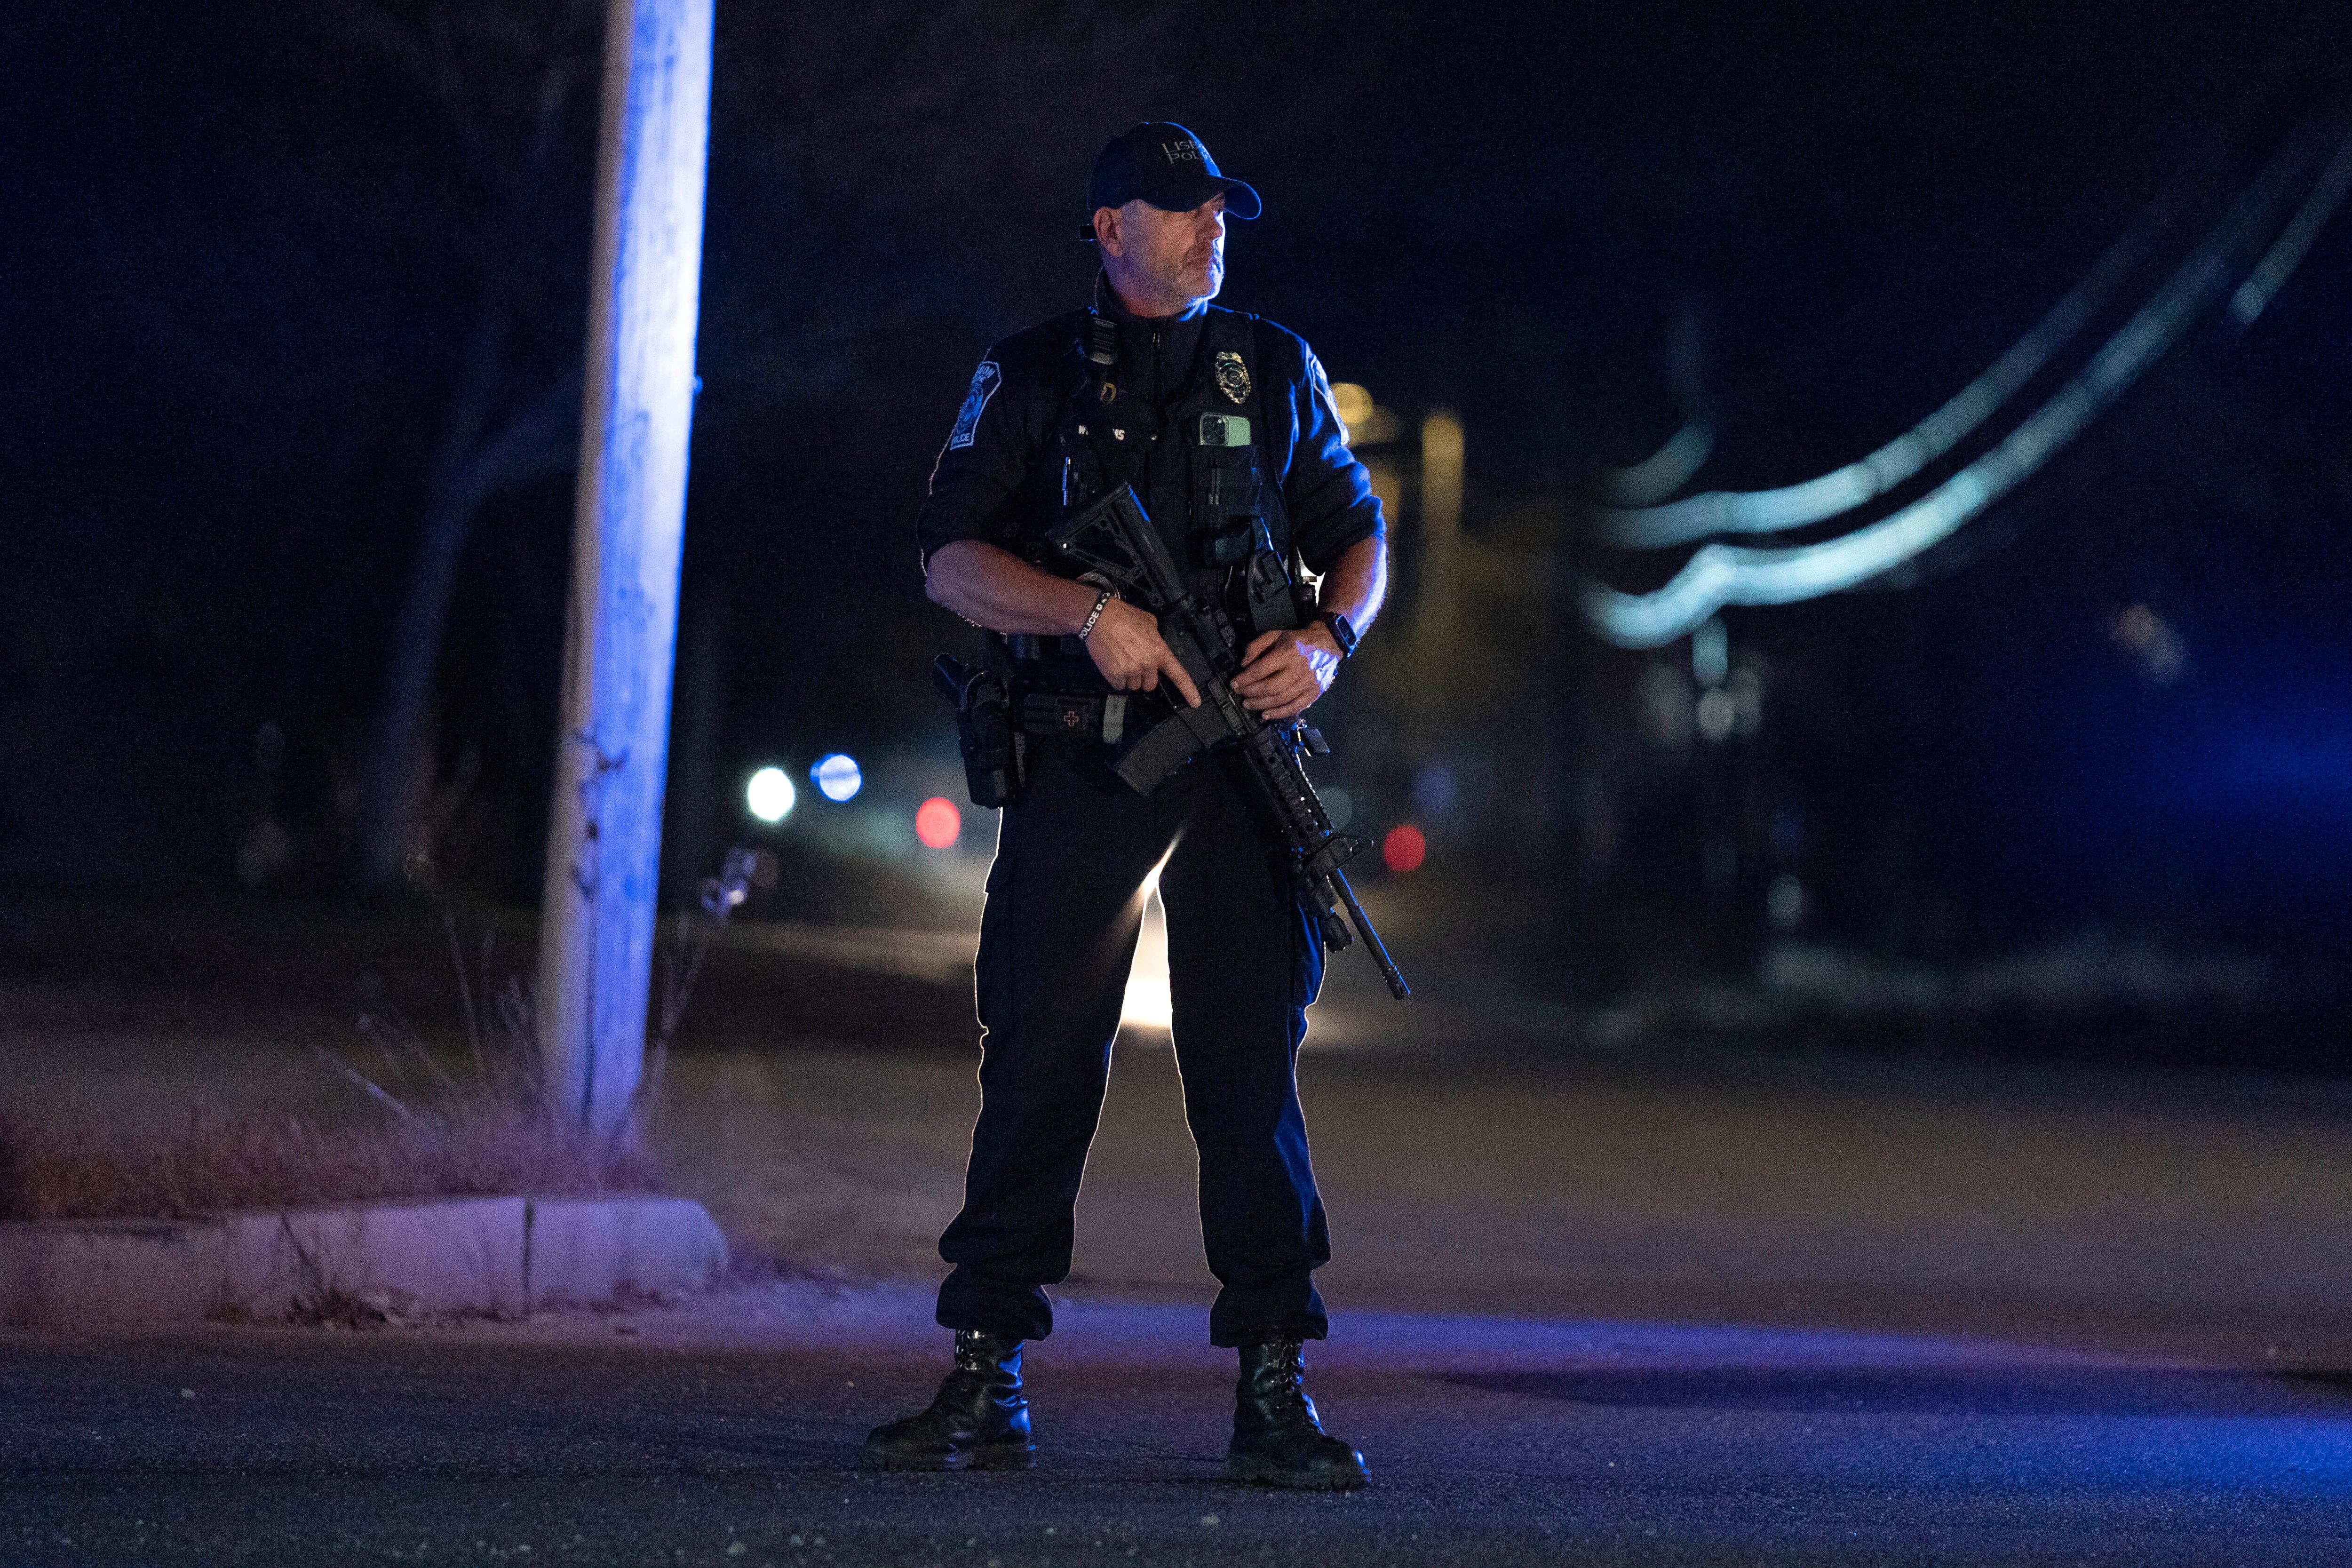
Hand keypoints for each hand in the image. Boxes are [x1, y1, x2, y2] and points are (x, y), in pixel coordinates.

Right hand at [1083, 596, 1201, 706]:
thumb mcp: (1149, 622)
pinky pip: (1119, 685)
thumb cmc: (1123, 616)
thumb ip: (1156, 637)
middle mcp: (1147, 664)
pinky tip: (1113, 663)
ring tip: (1122, 659)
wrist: (1100, 618)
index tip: (1195, 702)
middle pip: (1150, 685)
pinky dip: (1116, 678)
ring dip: (1129, 677)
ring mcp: (1131, 671)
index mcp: (1159, 651)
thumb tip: (1155, 642)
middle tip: (1135, 663)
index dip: (1189, 690)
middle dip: (1144, 677)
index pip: (1179, 674)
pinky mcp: (1115, 675)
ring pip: (1133, 686)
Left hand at [1231, 625, 1340, 720]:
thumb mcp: (1275, 635)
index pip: (1262, 669)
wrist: (1327, 644)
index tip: (1234, 684)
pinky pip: (1295, 707)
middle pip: (1271, 687)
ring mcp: (1309, 683)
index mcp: (1289, 652)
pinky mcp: (1315, 693)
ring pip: (1281, 699)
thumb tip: (1244, 664)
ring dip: (1261, 704)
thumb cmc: (1298, 641)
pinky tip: (1265, 714)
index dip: (1245, 679)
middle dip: (1251, 693)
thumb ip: (1257, 646)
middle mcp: (1299, 668)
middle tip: (1240, 694)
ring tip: (1248, 704)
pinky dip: (1278, 713)